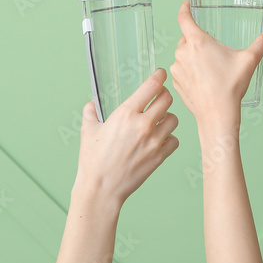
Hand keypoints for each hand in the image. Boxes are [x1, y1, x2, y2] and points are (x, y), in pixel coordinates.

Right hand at [73, 68, 178, 207]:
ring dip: (167, 117)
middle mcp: (143, 124)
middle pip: (167, 99)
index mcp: (126, 113)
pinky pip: (174, 140)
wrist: (101, 189)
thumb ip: (91, 112)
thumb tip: (92, 104)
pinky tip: (159, 139)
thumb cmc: (92, 160)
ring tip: (158, 121)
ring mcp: (154, 141)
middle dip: (164, 96)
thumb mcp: (87, 131)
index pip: (152, 86)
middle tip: (159, 98)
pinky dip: (169, 138)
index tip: (160, 74)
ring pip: (174, 119)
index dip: (159, 76)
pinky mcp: (160, 157)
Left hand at [171, 0, 262, 132]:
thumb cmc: (231, 87)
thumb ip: (262, 42)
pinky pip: (181, 69)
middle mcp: (183, 52)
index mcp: (198, 42)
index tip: (187, 3)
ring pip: (183, 53)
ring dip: (193, 54)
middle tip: (213, 47)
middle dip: (197, 38)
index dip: (184, 7)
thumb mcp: (249, 61)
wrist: (217, 115)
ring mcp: (177, 68)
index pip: (183, 17)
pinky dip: (189, 69)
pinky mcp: (176, 82)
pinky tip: (203, 78)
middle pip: (186, 36)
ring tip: (211, 66)